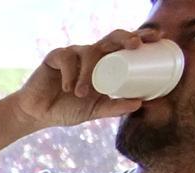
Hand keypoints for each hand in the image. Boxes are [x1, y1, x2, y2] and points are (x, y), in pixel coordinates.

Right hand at [12, 28, 143, 129]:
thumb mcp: (95, 110)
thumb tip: (141, 104)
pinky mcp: (55, 57)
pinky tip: (69, 87)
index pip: (125, 44)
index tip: (157, 38)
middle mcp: (91, 54)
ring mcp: (74, 54)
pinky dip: (70, 73)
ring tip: (82, 93)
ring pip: (89, 52)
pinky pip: (67, 58)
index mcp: (105, 62)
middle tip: (135, 46)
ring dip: (89, 72)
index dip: (141, 36)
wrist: (37, 115)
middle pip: (112, 36)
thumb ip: (115, 108)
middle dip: (126, 37)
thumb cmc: (67, 109)